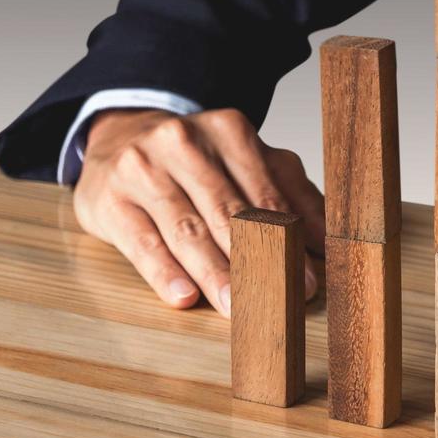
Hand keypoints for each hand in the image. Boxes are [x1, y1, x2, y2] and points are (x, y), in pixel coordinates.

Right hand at [74, 108, 323, 315]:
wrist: (119, 138)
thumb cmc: (195, 158)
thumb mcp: (246, 161)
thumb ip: (291, 193)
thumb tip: (328, 241)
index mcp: (228, 131)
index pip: (265, 193)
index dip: (288, 239)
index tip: (307, 278)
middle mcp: (184, 143)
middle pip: (226, 213)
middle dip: (256, 261)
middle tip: (278, 299)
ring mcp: (142, 170)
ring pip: (186, 230)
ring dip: (215, 273)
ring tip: (237, 306)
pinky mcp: (109, 200)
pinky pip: (142, 242)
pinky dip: (165, 272)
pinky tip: (184, 296)